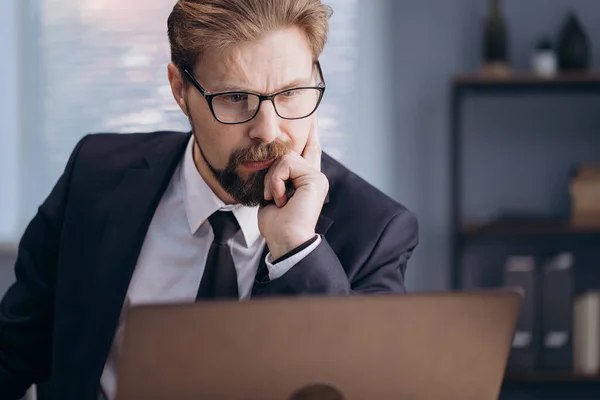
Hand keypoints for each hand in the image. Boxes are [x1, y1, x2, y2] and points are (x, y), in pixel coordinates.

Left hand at [258, 118, 328, 259]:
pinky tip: (280, 198)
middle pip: (294, 150)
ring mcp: (317, 176)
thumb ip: (276, 176)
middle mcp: (315, 176)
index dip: (312, 132)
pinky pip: (286, 164)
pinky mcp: (315, 178)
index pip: (311, 150)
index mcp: (306, 180)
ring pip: (285, 157)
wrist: (285, 240)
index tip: (313, 117)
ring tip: (275, 200)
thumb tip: (272, 159)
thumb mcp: (272, 194)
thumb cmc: (277, 225)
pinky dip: (276, 181)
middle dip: (279, 165)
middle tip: (276, 195)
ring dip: (272, 180)